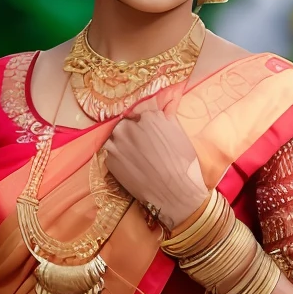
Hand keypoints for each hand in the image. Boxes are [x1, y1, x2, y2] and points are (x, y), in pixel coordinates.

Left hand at [102, 97, 207, 230]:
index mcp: (147, 116)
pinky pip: (113, 155)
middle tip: (143, 147)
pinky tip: (133, 167)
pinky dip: (120, 158)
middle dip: (132, 133)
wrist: (175, 193)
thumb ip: (167, 114)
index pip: (140, 113)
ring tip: (138, 158)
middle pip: (125, 124)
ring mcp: (115, 144)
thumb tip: (168, 100)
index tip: (149, 133)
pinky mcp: (109, 161)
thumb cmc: (183, 163)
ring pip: (116, 139)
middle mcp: (127, 127)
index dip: (144, 124)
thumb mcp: (178, 132)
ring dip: (123, 145)